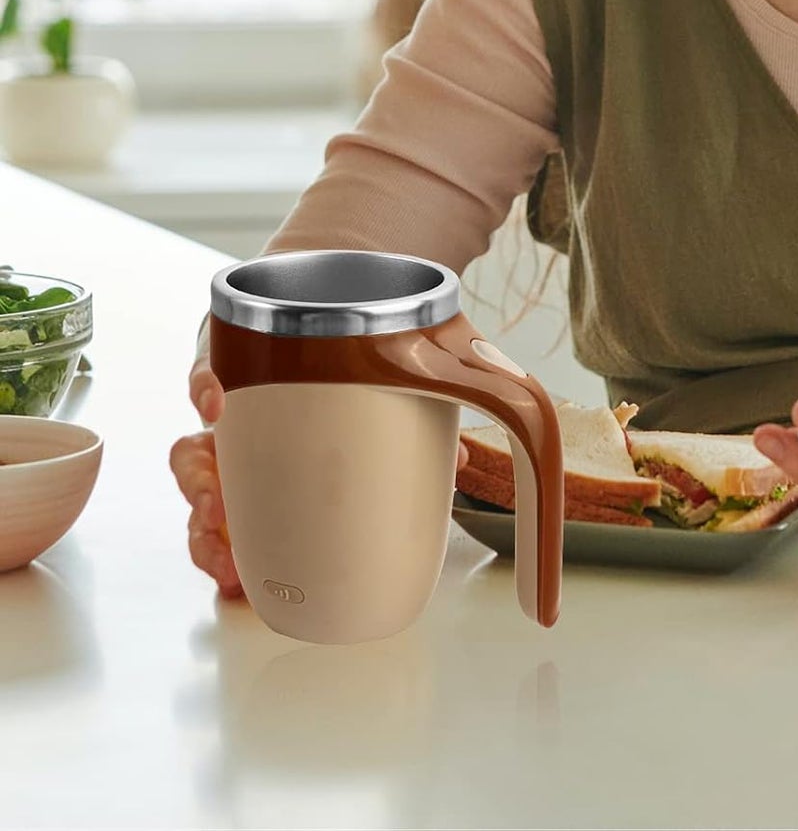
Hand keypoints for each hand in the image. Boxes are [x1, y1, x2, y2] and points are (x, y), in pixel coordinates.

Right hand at [171, 357, 469, 601]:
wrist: (339, 356)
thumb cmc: (344, 374)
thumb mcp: (375, 382)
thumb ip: (416, 409)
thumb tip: (463, 458)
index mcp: (254, 384)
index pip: (211, 374)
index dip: (204, 385)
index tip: (214, 401)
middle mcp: (234, 428)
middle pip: (191, 454)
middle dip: (198, 484)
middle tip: (216, 509)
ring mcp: (231, 468)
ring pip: (198, 501)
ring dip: (203, 535)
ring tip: (226, 566)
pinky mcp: (239, 504)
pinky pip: (218, 533)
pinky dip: (223, 558)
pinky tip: (237, 582)